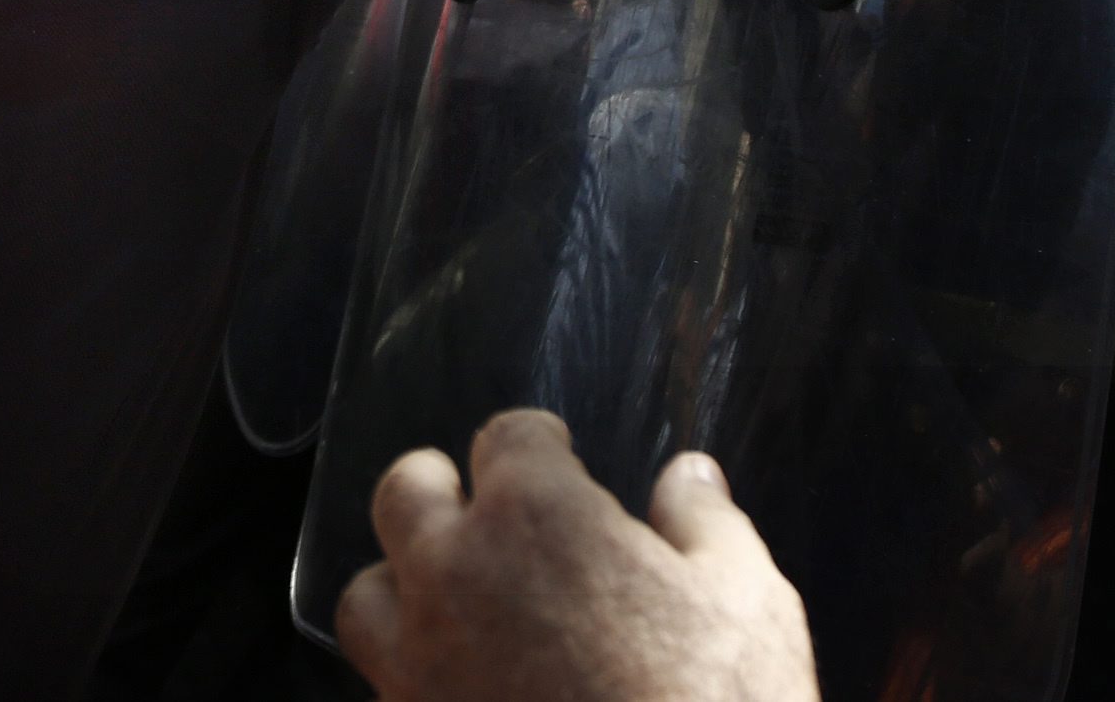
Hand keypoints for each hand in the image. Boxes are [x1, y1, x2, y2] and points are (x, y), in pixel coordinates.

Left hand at [336, 413, 815, 701]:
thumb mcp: (746, 603)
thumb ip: (706, 524)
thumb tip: (689, 476)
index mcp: (536, 518)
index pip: (508, 437)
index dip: (537, 444)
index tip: (555, 455)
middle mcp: (455, 578)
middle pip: (404, 496)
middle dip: (438, 490)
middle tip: (479, 510)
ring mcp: (420, 669)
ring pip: (367, 599)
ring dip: (403, 590)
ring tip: (451, 605)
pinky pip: (386, 693)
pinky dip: (414, 682)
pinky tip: (463, 692)